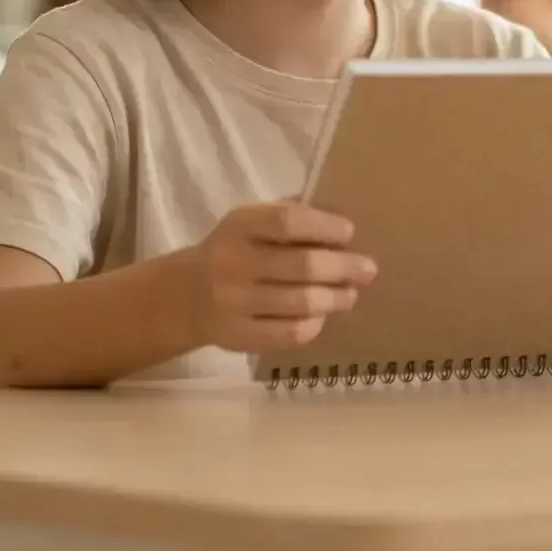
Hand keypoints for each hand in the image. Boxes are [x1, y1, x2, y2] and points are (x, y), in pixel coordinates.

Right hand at [173, 200, 377, 352]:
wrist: (184, 296)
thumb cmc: (232, 250)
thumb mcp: (249, 223)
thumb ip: (288, 214)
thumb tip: (339, 213)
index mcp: (239, 226)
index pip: (287, 221)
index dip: (324, 226)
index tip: (348, 232)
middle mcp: (233, 263)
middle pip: (302, 266)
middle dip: (344, 267)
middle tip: (368, 269)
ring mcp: (233, 303)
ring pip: (301, 303)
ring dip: (336, 298)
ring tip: (351, 294)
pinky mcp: (237, 337)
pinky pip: (288, 333)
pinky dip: (314, 324)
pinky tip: (321, 316)